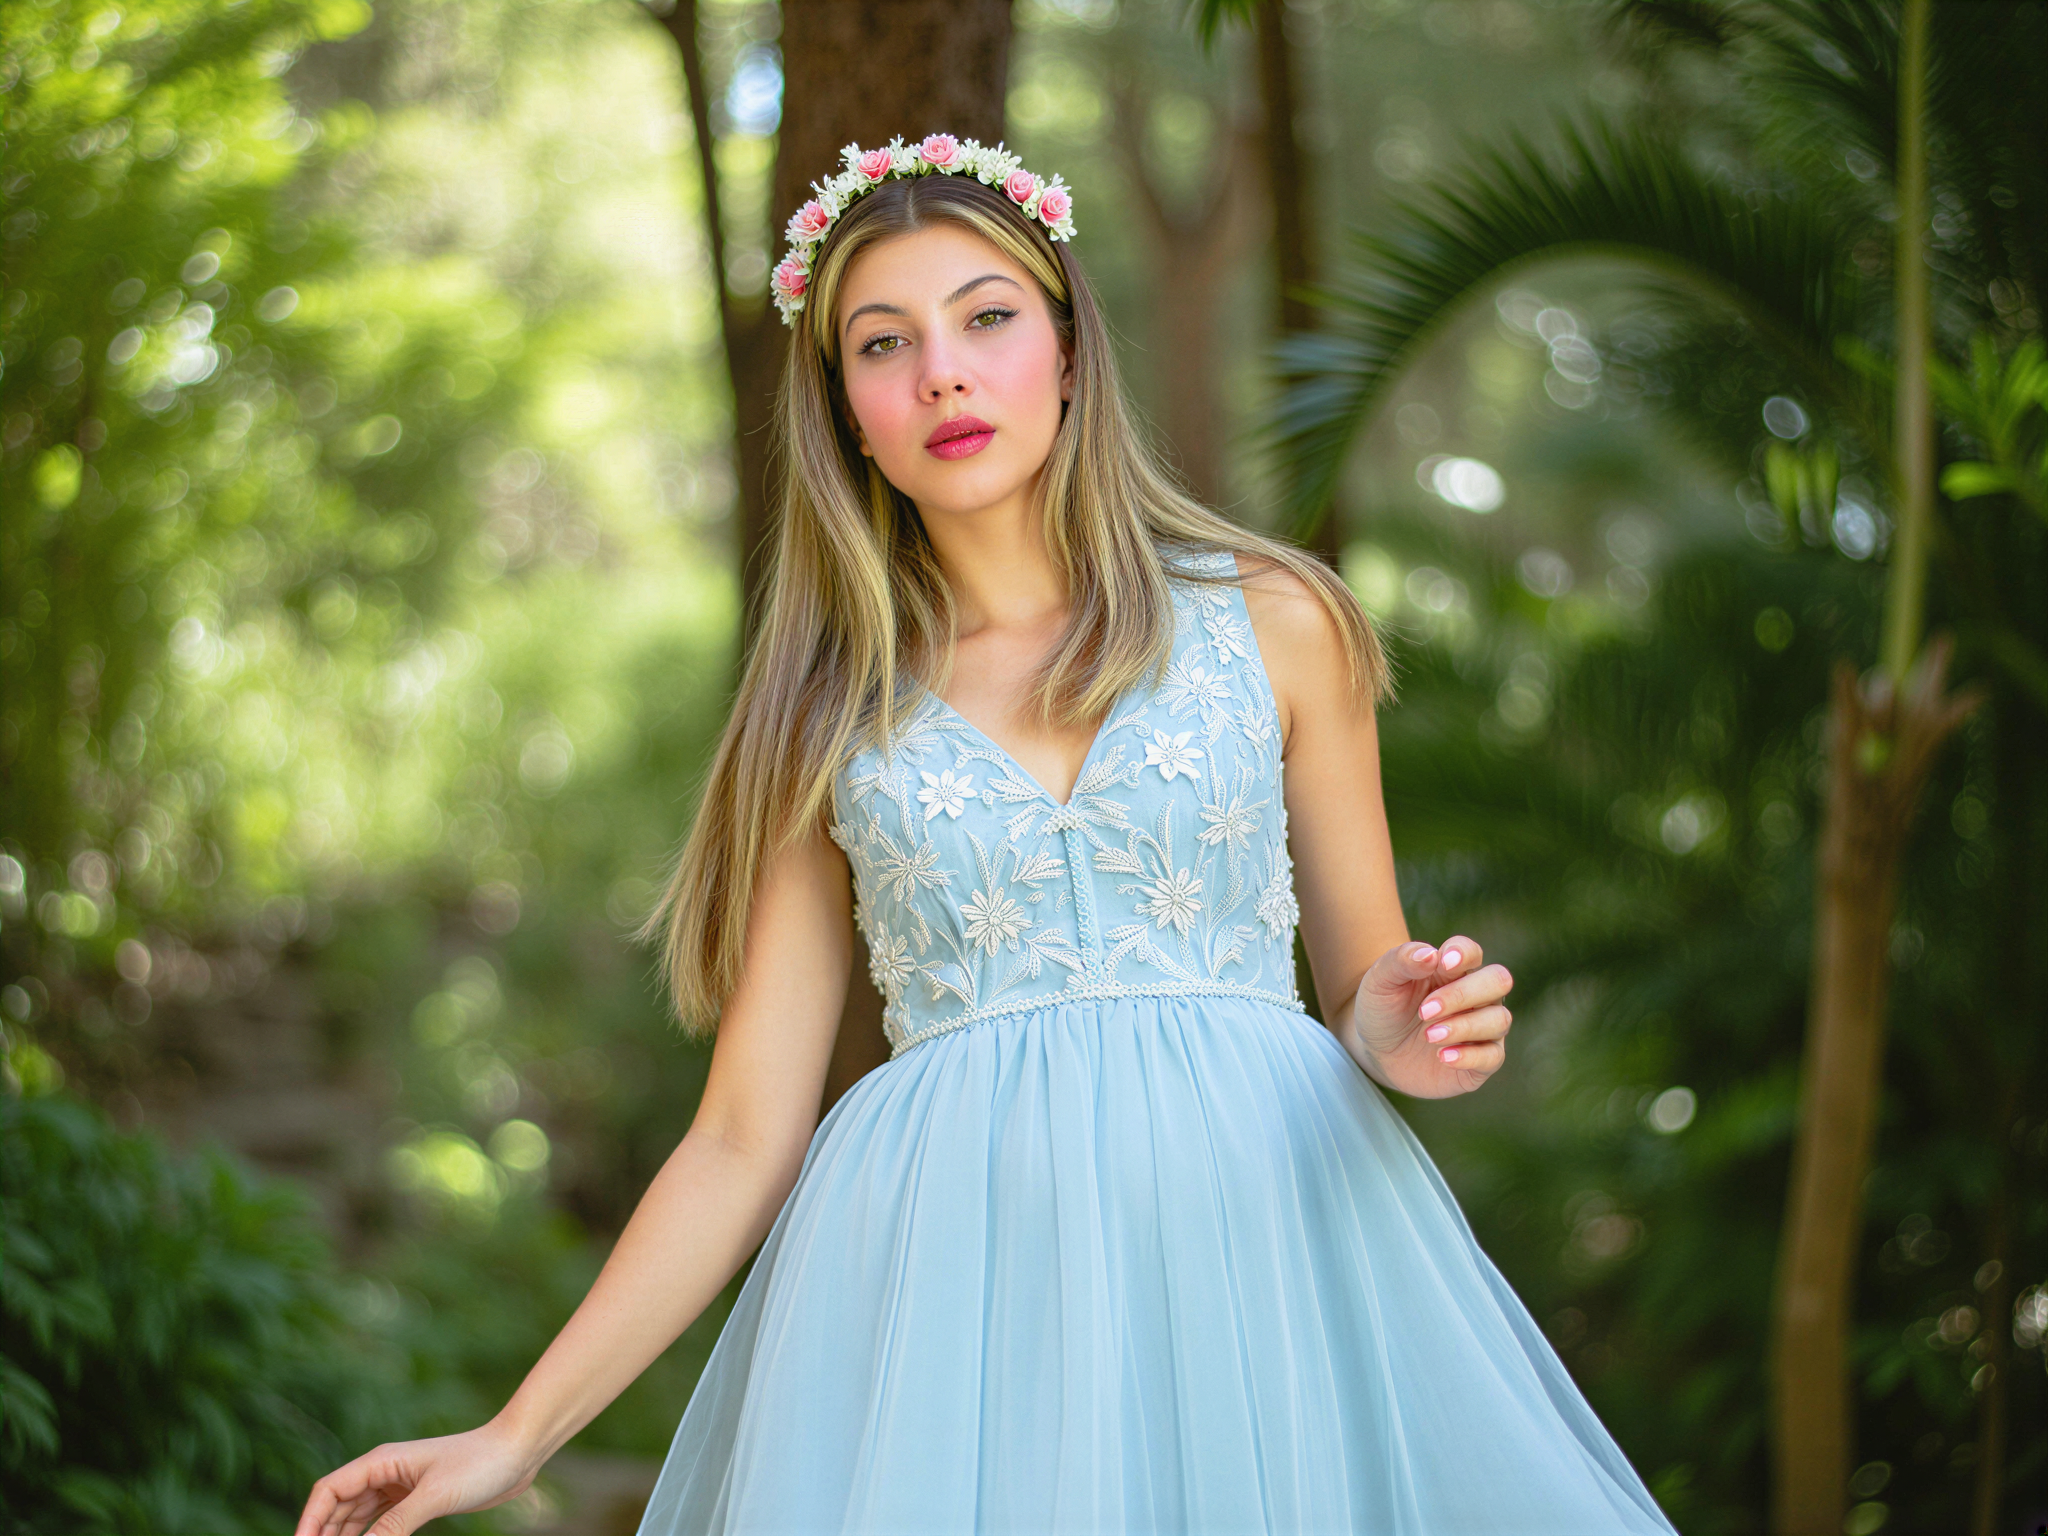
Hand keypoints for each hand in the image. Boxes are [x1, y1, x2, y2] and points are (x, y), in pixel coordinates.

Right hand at [294, 1421, 540, 1535]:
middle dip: (323, 1534)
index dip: (309, 1521)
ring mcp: (399, 1486)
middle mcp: (384, 1472)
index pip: (328, 1491)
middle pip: (338, 1507)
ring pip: (356, 1517)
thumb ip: (394, 1526)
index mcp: (381, 1462)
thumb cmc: (479, 1464)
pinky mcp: (416, 1500)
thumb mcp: (434, 1496)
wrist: (518, 1452)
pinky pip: (380, 1523)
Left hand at [1344, 934, 1512, 1098]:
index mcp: (1453, 970)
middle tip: (1425, 1011)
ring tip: (1428, 1036)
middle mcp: (1476, 996)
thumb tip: (1431, 954)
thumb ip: (1401, 961)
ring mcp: (1482, 1028)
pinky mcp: (1481, 1061)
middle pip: (1498, 980)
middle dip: (1463, 994)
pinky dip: (1470, 1056)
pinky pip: (1494, 1056)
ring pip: (1499, 1019)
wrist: (1377, 1053)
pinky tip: (1443, 1056)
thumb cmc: (1384, 1009)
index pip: (1471, 952)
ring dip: (1464, 1026)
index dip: (1463, 954)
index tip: (1442, 964)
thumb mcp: (1380, 982)